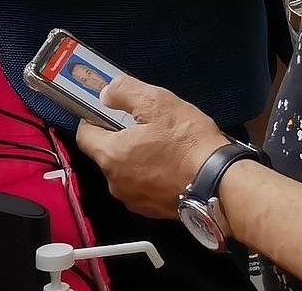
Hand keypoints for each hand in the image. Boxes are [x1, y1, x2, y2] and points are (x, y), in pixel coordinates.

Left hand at [73, 76, 229, 219]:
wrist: (217, 183)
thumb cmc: (188, 142)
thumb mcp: (158, 103)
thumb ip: (126, 92)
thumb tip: (106, 92)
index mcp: (111, 155)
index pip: (84, 134)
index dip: (94, 118)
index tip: (108, 110)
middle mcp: (115, 181)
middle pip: (107, 153)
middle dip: (122, 138)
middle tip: (148, 125)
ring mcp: (133, 199)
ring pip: (126, 170)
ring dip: (138, 158)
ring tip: (165, 145)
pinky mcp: (151, 210)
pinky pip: (143, 186)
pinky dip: (152, 175)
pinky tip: (172, 164)